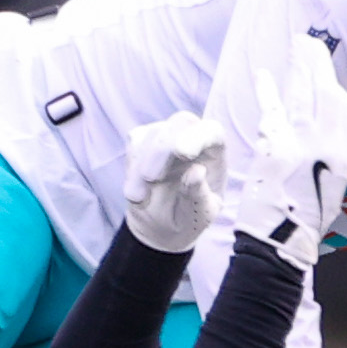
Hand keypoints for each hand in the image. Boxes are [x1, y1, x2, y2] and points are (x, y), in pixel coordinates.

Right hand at [121, 113, 225, 253]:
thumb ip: (199, 194)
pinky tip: (136, 194)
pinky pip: (134, 146)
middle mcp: (192, 135)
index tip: (182, 152)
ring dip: (141, 166)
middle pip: (179, 124)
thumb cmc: (191, 215)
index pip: (211, 131)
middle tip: (150, 178)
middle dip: (162, 148)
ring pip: (152, 135)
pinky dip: (131, 171)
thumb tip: (196, 171)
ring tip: (138, 198)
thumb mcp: (201, 213)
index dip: (197, 137)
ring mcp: (166, 134)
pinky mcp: (143, 139)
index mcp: (214, 150)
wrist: (164, 223)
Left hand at [233, 33, 346, 269]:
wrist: (283, 243)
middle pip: (324, 94)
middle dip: (317, 65)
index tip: (324, 68)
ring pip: (302, 96)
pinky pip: (271, 112)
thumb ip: (335, 155)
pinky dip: (266, 91)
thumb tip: (341, 134)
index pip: (343, 108)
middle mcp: (328, 146)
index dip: (332, 85)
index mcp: (344, 154)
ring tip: (294, 45)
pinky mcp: (275, 149)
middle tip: (308, 42)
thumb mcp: (333, 186)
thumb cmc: (306, 218)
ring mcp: (302, 145)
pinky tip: (262, 74)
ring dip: (297, 67)